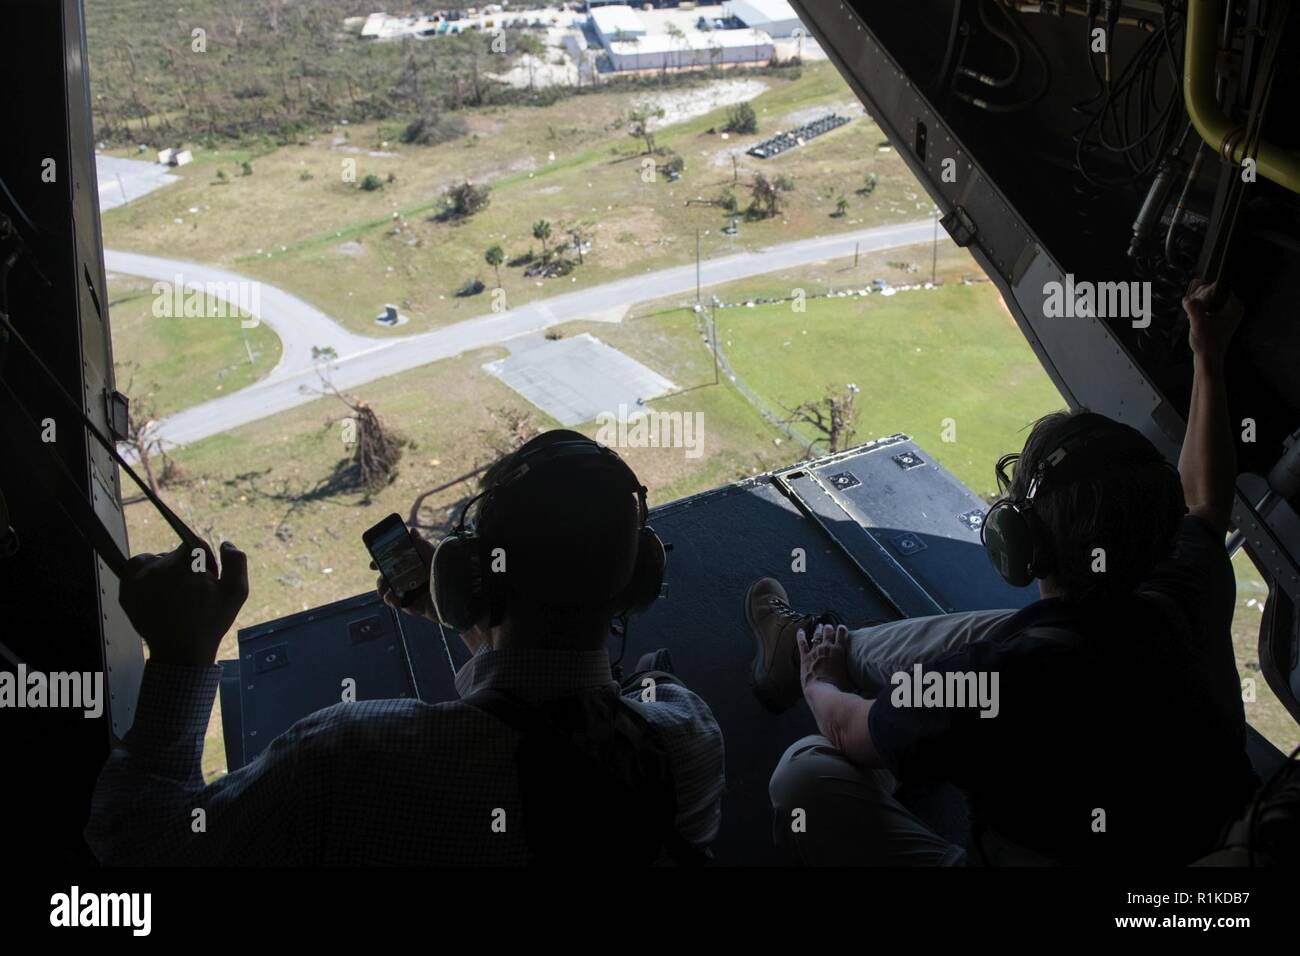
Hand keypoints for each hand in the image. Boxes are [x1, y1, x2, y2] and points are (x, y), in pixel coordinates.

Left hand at [119, 541, 248, 666]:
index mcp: (186, 563)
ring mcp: (139, 578)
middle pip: (176, 554)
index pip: (194, 545)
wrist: (181, 652)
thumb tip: (226, 545)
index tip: (208, 578)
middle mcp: (159, 566)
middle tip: (194, 591)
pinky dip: (146, 573)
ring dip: (167, 570)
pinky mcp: (127, 589)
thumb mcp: (235, 593)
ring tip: (174, 594)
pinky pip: (136, 568)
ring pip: (156, 560)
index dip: (205, 561)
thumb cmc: (210, 623)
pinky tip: (157, 590)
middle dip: (187, 568)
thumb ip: (236, 563)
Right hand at [373, 535, 490, 653]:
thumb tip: (412, 531)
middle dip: (380, 579)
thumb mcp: (432, 555)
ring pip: (388, 593)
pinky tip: (393, 597)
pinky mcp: (412, 606)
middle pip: (387, 580)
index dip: (380, 563)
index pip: (392, 565)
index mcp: (412, 568)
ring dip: (383, 590)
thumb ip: (421, 544)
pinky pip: (397, 605)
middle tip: (381, 578)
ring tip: (386, 588)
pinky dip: (392, 601)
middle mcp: (409, 581)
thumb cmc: (445, 572)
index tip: (373, 564)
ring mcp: (410, 594)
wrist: (457, 594)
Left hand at [797, 623, 852, 693]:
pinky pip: (802, 643)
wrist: (823, 692)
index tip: (841, 627)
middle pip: (828, 632)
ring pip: (816, 635)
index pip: (842, 634)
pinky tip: (800, 631)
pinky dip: (801, 636)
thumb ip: (855, 675)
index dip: (841, 629)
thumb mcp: (851, 679)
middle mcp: (827, 648)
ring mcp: (815, 651)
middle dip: (828, 628)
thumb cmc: (839, 688)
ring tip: (819, 626)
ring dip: (818, 630)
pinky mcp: (805, 657)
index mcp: (840, 651)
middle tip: (828, 626)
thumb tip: (863, 681)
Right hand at [1183, 279, 1242, 361]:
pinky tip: (1194, 318)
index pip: (1217, 288)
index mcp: (1234, 307)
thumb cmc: (1207, 344)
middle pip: (1212, 290)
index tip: (1195, 306)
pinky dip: (1197, 309)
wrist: (1208, 358)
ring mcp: (1226, 310)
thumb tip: (1187, 298)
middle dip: (1199, 299)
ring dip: (1196, 304)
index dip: (1203, 294)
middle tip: (1193, 313)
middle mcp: (1232, 306)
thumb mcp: (1198, 324)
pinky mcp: (1219, 314)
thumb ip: (1193, 308)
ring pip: (1207, 296)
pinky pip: (1206, 303)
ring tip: (1193, 317)